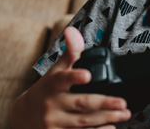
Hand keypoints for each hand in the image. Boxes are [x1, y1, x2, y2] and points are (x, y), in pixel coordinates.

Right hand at [9, 26, 132, 128]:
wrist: (25, 115)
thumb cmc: (47, 89)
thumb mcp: (56, 70)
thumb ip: (70, 52)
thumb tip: (72, 30)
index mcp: (53, 85)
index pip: (63, 79)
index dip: (75, 77)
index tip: (88, 75)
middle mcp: (52, 104)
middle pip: (80, 104)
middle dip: (103, 104)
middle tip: (123, 103)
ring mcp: (55, 122)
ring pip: (83, 121)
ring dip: (106, 118)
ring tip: (124, 114)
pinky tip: (111, 128)